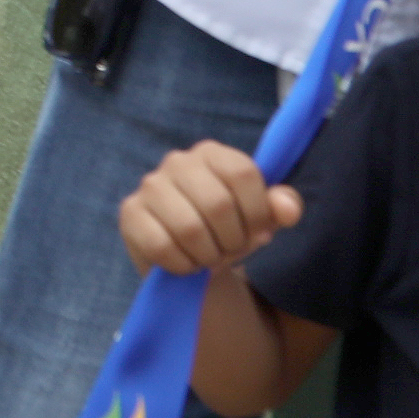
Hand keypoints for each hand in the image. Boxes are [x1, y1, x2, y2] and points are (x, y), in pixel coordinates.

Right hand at [118, 139, 300, 276]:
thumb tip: (287, 210)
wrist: (189, 258)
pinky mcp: (131, 213)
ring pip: (189, 228)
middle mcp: (177, 161)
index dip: (257, 212)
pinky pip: (161, 245)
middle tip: (230, 249)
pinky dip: (182, 264)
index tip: (257, 231)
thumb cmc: (228, 230)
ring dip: (208, 255)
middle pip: (218, 204)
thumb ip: (282, 207)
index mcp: (212, 153)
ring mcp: (150, 186)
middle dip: (233, 240)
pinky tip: (185, 263)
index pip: (243, 173)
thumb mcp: (261, 218)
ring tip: (209, 256)